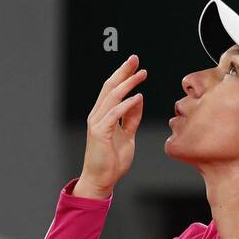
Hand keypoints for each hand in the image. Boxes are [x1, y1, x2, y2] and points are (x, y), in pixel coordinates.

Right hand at [76, 54, 145, 197]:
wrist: (101, 179)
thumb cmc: (112, 160)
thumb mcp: (128, 135)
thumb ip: (132, 118)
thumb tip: (138, 99)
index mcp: (104, 115)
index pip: (113, 89)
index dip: (123, 76)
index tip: (136, 65)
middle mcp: (98, 115)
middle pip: (110, 87)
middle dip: (123, 72)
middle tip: (135, 59)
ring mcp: (98, 123)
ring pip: (112, 97)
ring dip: (127, 84)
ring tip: (140, 75)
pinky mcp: (100, 133)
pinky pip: (114, 114)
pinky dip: (126, 105)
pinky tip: (137, 97)